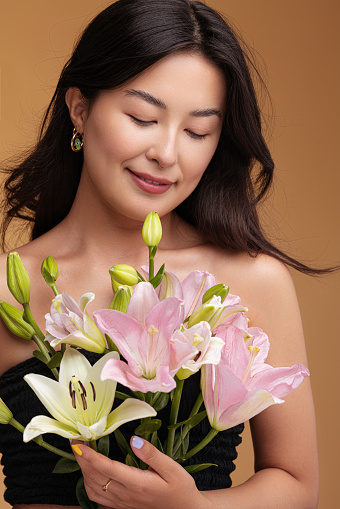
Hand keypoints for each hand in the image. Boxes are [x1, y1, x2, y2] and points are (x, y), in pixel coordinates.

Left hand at [71, 436, 209, 508]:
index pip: (106, 468)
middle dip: (82, 459)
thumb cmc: (180, 488)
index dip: (89, 456)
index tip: (78, 443)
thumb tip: (134, 439)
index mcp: (137, 483)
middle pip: (95, 477)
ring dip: (84, 471)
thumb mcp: (171, 468)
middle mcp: (125, 495)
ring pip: (93, 488)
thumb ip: (151, 454)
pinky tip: (91, 473)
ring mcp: (122, 503)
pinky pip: (98, 498)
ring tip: (81, 454)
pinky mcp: (121, 506)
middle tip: (76, 441)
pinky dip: (89, 484)